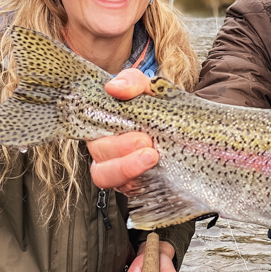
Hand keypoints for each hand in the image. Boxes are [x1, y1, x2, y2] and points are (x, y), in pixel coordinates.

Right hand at [86, 68, 158, 191]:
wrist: (183, 127)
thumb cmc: (156, 106)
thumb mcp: (147, 88)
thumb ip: (132, 82)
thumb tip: (114, 88)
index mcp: (102, 122)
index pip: (87, 126)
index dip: (99, 124)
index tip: (130, 130)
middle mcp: (104, 146)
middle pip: (98, 153)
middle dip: (119, 148)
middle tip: (146, 142)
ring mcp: (116, 167)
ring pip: (105, 176)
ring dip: (126, 168)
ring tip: (151, 157)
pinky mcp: (131, 184)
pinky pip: (126, 189)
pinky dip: (138, 181)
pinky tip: (154, 171)